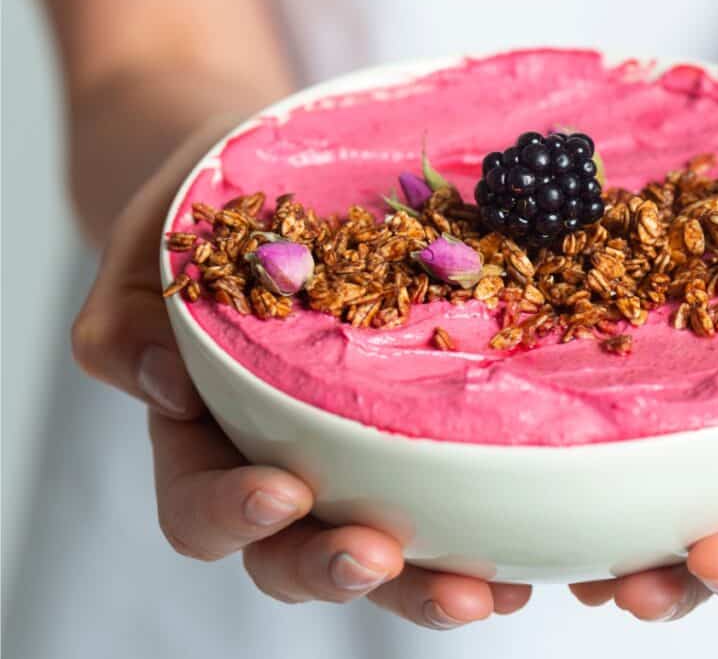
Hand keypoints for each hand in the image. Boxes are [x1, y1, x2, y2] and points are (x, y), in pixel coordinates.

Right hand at [71, 119, 530, 627]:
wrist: (277, 180)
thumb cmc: (206, 214)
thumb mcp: (154, 248)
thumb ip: (129, 317)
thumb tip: (160, 383)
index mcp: (207, 435)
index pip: (202, 507)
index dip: (233, 516)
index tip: (283, 490)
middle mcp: (284, 462)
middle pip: (298, 555)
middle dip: (338, 569)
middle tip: (381, 558)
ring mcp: (359, 459)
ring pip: (386, 551)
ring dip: (427, 583)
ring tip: (486, 592)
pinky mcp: (425, 436)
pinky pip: (457, 501)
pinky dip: (491, 536)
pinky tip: (532, 550)